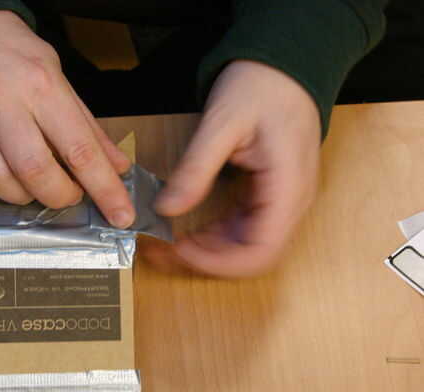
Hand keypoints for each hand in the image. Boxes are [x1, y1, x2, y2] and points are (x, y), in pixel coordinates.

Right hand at [0, 10, 134, 227]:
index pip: (80, 150)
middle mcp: (1, 100)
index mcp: (41, 85)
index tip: (120, 216)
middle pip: (35, 171)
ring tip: (28, 186)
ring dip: (19, 197)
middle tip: (65, 194)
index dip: (104, 189)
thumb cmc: (8, 52)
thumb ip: (87, 125)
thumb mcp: (56, 76)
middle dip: (59, 197)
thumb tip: (116, 166)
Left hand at [152, 60, 320, 276]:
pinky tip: (188, 228)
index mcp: (288, 187)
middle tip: (163, 250)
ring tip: (167, 241)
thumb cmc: (262, 85)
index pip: (260, 250)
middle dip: (207, 260)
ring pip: (246, 245)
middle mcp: (291, 202)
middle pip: (252, 255)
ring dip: (208, 250)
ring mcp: (281, 200)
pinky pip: (243, 227)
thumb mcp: (222, 123)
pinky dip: (214, 234)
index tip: (180, 251)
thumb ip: (195, 169)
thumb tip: (166, 209)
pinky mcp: (268, 195)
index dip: (218, 262)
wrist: (283, 65)